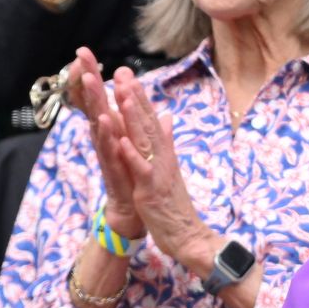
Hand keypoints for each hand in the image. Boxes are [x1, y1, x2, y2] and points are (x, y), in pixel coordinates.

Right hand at [76, 47, 140, 233]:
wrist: (131, 212)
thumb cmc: (130, 175)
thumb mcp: (131, 141)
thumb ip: (132, 120)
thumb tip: (130, 96)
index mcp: (111, 129)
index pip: (99, 97)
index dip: (92, 75)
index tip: (84, 52)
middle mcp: (104, 138)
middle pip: (93, 103)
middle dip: (87, 78)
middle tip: (80, 53)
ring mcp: (106, 153)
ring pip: (97, 122)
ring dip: (94, 101)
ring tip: (88, 78)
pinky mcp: (112, 170)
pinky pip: (108, 150)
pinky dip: (107, 136)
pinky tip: (105, 120)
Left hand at [112, 67, 209, 264]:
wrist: (187, 235)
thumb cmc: (174, 203)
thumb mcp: (168, 167)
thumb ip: (166, 140)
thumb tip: (165, 116)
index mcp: (163, 152)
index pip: (150, 119)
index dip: (139, 96)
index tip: (126, 74)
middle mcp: (162, 157)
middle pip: (147, 123)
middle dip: (135, 97)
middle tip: (123, 73)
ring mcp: (157, 172)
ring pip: (145, 141)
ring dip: (134, 118)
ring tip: (124, 96)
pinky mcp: (151, 190)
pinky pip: (141, 170)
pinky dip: (132, 155)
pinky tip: (122, 140)